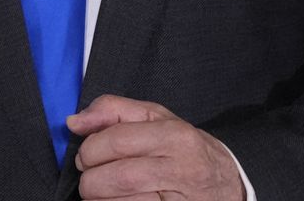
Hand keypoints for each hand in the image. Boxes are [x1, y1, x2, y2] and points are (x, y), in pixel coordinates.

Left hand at [67, 94, 244, 199]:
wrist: (229, 186)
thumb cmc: (186, 151)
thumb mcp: (158, 120)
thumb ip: (114, 112)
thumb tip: (74, 122)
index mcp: (175, 136)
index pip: (116, 140)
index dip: (90, 149)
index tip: (86, 156)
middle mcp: (182, 168)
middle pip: (118, 176)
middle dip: (91, 180)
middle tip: (90, 179)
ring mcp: (180, 199)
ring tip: (100, 195)